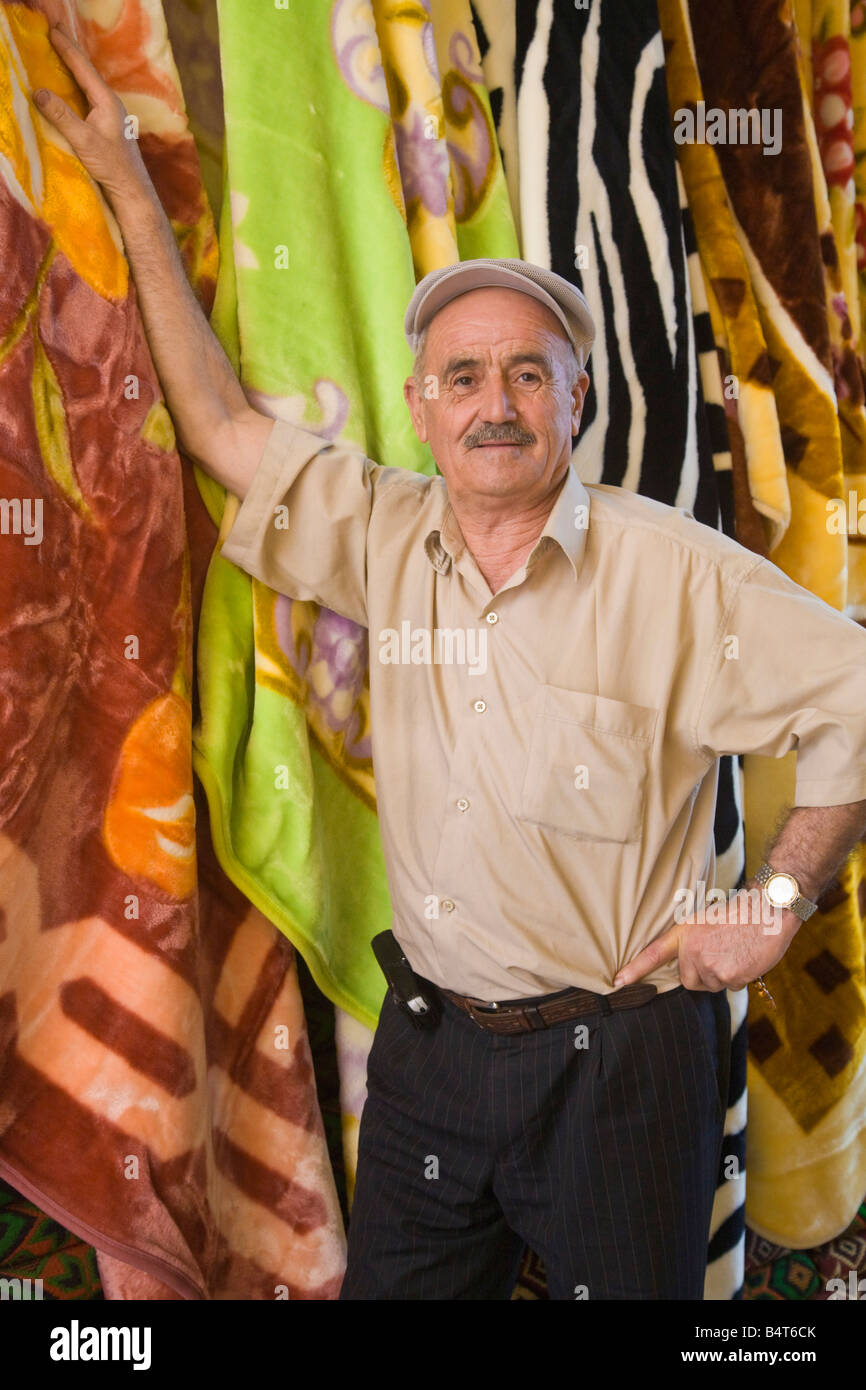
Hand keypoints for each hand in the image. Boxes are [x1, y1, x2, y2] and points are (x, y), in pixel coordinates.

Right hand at [33, 22, 150, 200]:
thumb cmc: (113, 166)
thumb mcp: (83, 140)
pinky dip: (77, 85)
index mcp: (107, 101)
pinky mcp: (107, 126)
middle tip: (56, 31)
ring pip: (88, 83)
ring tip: (61, 53)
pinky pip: (88, 97)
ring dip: (74, 67)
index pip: (82, 68)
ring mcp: (110, 114)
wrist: (132, 189)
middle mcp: (110, 103)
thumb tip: (39, 92)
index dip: (66, 48)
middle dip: (70, 51)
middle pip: (86, 71)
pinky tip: (71, 87)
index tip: (52, 29)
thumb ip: (61, 116)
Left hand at [613, 889, 799, 991]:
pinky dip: (740, 978)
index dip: (635, 969)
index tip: (618, 981)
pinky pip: (732, 987)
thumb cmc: (741, 914)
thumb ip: (694, 945)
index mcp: (685, 934)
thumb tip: (693, 969)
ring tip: (736, 951)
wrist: (768, 910)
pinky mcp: (729, 977)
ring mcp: (710, 966)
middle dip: (704, 974)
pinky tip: (747, 958)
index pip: (654, 953)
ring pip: (712, 985)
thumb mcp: (707, 923)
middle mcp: (693, 952)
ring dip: (724, 976)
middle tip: (721, 952)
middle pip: (690, 980)